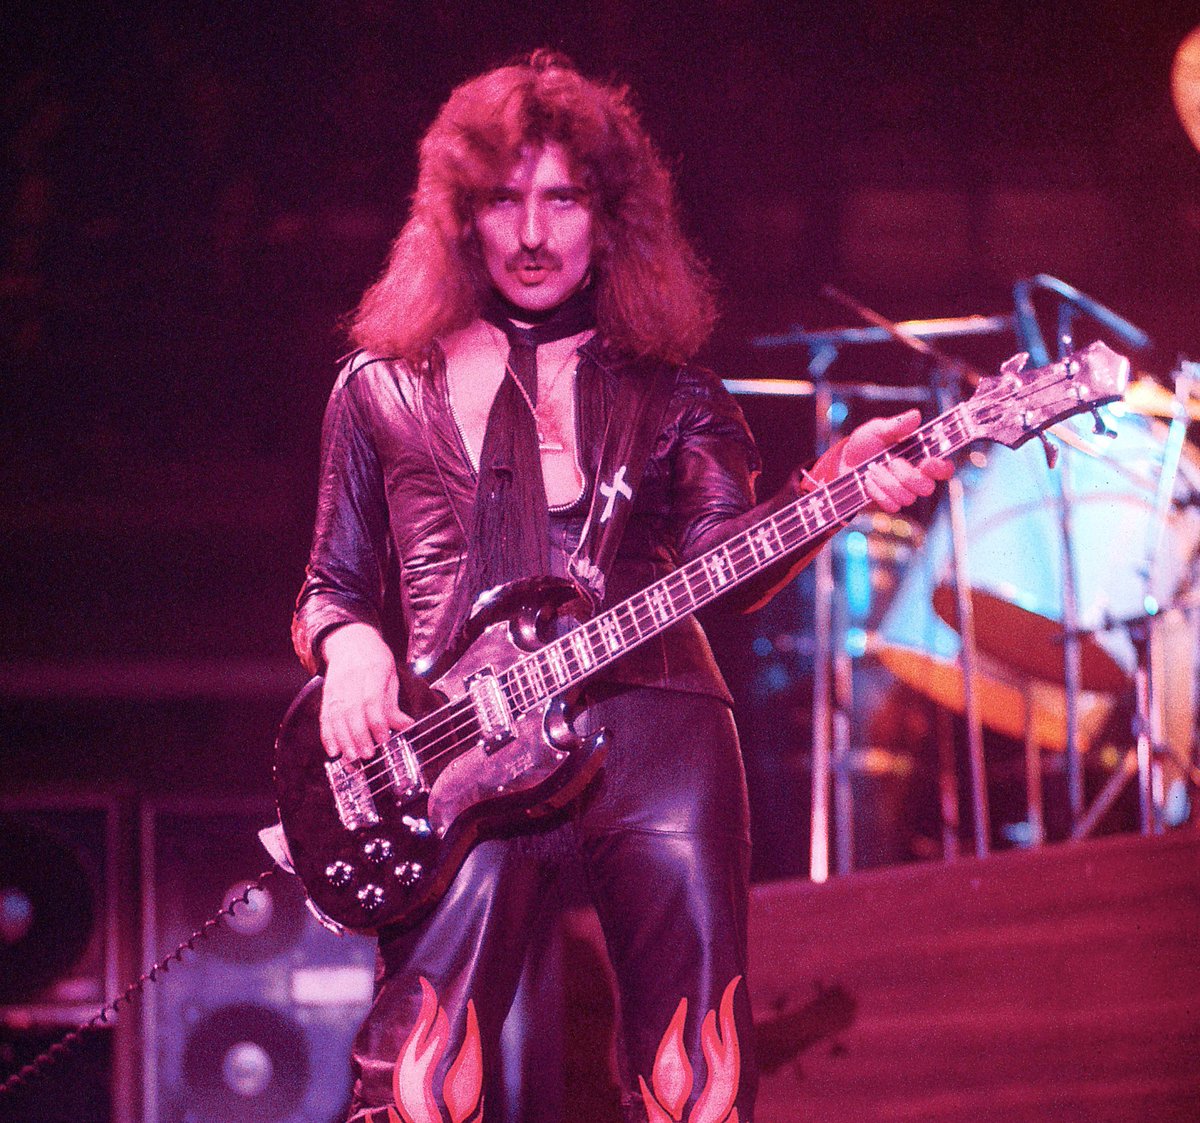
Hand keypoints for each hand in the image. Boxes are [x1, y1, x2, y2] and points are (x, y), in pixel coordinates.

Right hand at [319, 623, 411, 762]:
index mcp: (372, 671)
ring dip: (343, 741)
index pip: (372, 700)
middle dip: (359, 736)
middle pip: (352, 711)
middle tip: (368, 755)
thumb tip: (405, 726)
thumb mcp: (390, 675)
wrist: (350, 640)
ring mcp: (335, 688)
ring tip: (352, 759)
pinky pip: (324, 718)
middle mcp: (350, 679)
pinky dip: (327, 736)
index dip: (377, 722)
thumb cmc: (374, 659)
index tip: (384, 739)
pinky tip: (333, 751)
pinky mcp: (326, 696)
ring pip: (336, 717)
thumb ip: (393, 703)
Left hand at [839, 409, 953, 513]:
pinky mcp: (890, 503)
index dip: (940, 468)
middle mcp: (916, 477)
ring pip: (907, 498)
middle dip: (906, 476)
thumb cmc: (866, 444)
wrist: (844, 463)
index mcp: (920, 457)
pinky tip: (867, 481)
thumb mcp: (878, 430)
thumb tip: (916, 415)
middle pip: (927, 488)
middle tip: (891, 462)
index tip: (926, 462)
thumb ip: (897, 426)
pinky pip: (892, 505)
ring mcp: (904, 492)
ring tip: (872, 469)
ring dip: (887, 482)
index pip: (944, 469)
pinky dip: (877, 492)